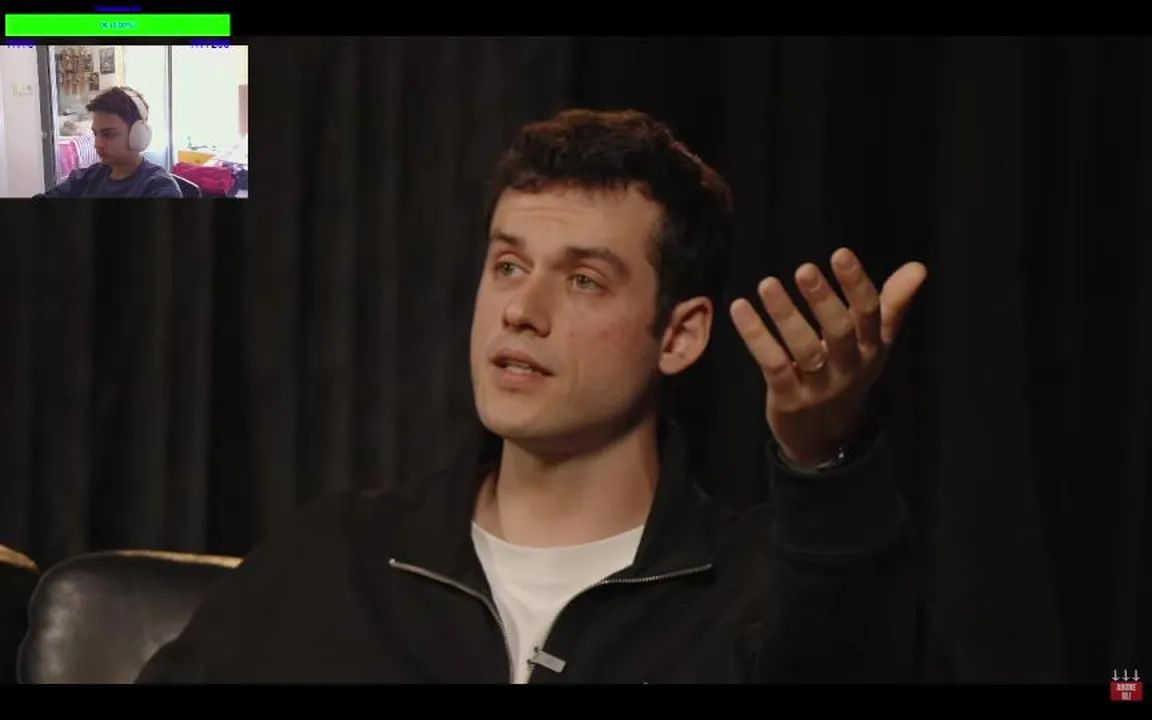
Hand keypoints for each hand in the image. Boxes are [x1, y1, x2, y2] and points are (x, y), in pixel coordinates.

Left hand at [729, 248, 926, 465]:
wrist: (825, 438)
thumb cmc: (848, 375)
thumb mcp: (875, 344)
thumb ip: (891, 305)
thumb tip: (918, 267)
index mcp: (871, 349)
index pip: (870, 314)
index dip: (856, 285)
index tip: (840, 254)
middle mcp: (849, 367)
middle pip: (839, 332)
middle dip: (823, 300)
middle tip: (804, 269)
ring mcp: (819, 386)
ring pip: (804, 350)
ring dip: (786, 315)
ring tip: (767, 284)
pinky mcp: (789, 399)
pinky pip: (773, 365)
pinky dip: (756, 337)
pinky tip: (740, 309)